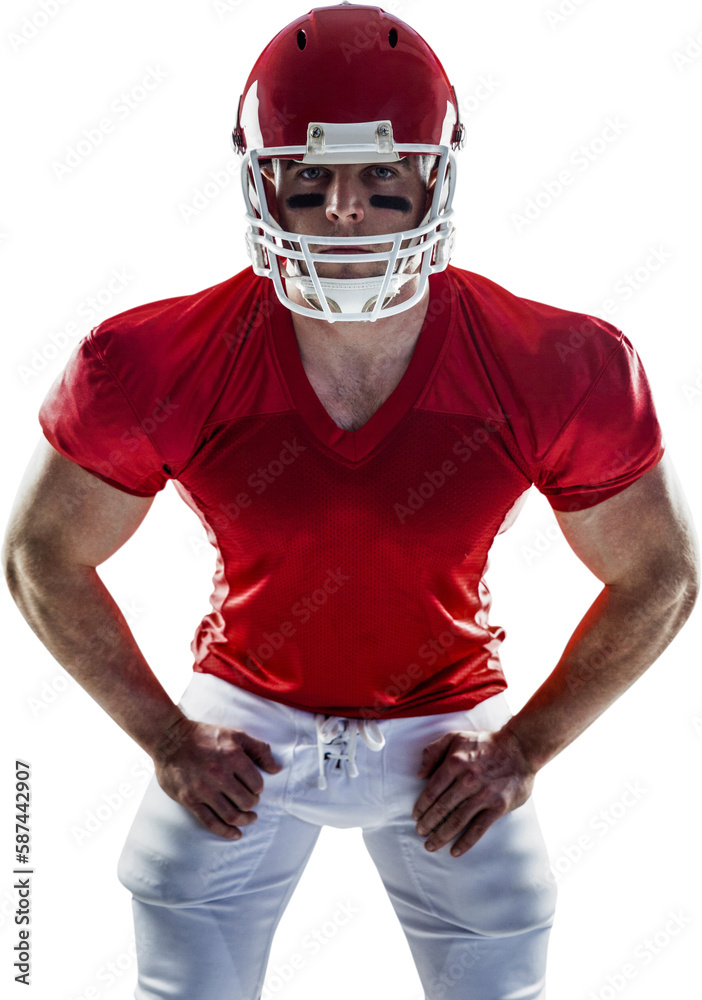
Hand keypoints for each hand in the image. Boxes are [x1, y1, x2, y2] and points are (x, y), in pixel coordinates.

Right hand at [152, 717, 282, 839]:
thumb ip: (259, 749)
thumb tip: (276, 769)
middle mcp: (219, 774)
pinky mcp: (190, 800)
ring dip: (244, 820)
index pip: (256, 783)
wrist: (170, 739)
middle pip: (246, 801)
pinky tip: (235, 834)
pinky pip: (211, 823)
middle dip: (252, 804)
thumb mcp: (235, 735)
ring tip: (248, 818)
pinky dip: (226, 832)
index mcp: (232, 756)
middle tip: (250, 801)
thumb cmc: (204, 736)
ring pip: (231, 815)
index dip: (258, 788)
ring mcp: (203, 790)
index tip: (255, 788)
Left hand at [412, 727, 534, 856]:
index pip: (432, 790)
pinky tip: (455, 851)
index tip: (415, 816)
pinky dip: (465, 842)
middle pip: (442, 808)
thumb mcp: (456, 737)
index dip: (421, 805)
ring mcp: (484, 795)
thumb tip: (419, 773)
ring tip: (430, 845)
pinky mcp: (498, 806)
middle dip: (428, 823)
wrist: (520, 748)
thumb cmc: (485, 743)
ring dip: (441, 836)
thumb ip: (434, 751)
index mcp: (455, 763)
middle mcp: (468, 780)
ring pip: (457, 821)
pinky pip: (478, 828)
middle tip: (420, 833)